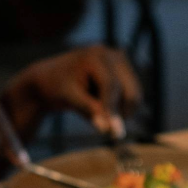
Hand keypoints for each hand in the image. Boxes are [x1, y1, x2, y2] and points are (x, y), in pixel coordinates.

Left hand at [1, 44, 140, 139]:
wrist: (52, 78)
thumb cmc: (56, 87)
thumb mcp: (68, 97)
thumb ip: (88, 110)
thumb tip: (107, 128)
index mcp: (95, 56)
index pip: (110, 85)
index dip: (112, 109)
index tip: (113, 132)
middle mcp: (113, 55)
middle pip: (129, 92)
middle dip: (119, 112)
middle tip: (106, 130)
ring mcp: (122, 63)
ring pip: (134, 97)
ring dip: (119, 111)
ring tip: (92, 106)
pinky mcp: (126, 72)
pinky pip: (132, 98)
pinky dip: (119, 107)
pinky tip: (98, 101)